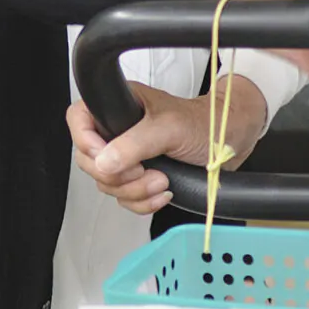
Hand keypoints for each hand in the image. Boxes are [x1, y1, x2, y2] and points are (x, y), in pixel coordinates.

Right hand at [67, 78, 271, 216]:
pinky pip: (124, 198)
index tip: (106, 156)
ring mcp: (127, 156)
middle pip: (90, 160)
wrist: (229, 143)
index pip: (79, 120)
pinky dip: (143, 202)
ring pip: (107, 184)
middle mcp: (118, 130)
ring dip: (135, 191)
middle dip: (118, 175)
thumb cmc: (203, 124)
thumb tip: (104, 162)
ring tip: (162, 181)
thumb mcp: (168, 128)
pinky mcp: (138, 177)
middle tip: (144, 171)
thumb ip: (135, 143)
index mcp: (119, 106)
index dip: (86, 141)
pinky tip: (164, 193)